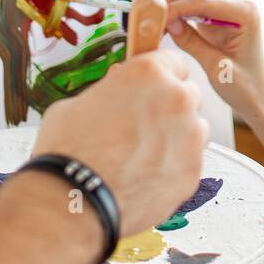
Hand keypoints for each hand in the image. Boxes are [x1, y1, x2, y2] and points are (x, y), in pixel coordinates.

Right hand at [32, 0, 207, 237]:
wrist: (72, 202)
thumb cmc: (68, 151)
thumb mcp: (78, 103)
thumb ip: (111, 93)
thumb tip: (118, 95)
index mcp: (150, 74)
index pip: (173, 61)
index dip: (162, 75)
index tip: (153, 87)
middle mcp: (177, 100)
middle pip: (187, 95)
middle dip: (170, 106)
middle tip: (144, 125)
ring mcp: (190, 138)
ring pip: (195, 129)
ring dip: (178, 136)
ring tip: (143, 155)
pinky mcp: (192, 172)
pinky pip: (190, 162)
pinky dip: (174, 167)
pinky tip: (146, 176)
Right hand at [163, 0, 263, 125]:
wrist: (256, 95)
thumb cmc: (245, 86)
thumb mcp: (217, 68)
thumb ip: (193, 43)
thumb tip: (169, 22)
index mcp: (245, 14)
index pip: (205, 0)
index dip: (177, 7)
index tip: (155, 18)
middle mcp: (239, 4)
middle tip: (150, 15)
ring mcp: (229, 7)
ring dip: (174, 1)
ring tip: (155, 21)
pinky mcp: (218, 14)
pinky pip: (194, 2)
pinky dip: (178, 9)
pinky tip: (164, 24)